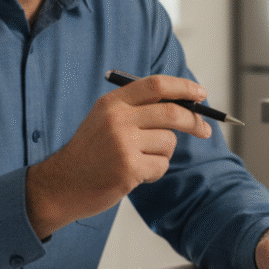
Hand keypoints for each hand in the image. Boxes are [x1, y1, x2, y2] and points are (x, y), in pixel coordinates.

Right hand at [25, 74, 212, 237]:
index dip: (183, 87)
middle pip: (172, 113)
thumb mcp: (105, 119)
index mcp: (113, 102)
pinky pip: (161, 166)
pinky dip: (155, 171)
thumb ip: (138, 108)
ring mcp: (123, 144)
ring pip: (168, 142)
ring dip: (163, 154)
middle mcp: (118, 119)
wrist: (62, 184)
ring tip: (141, 160)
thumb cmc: (90, 153)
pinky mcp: (128, 169)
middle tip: (205, 129)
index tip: (201, 94)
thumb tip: (184, 105)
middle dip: (194, 121)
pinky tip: (135, 174)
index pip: (156, 85)